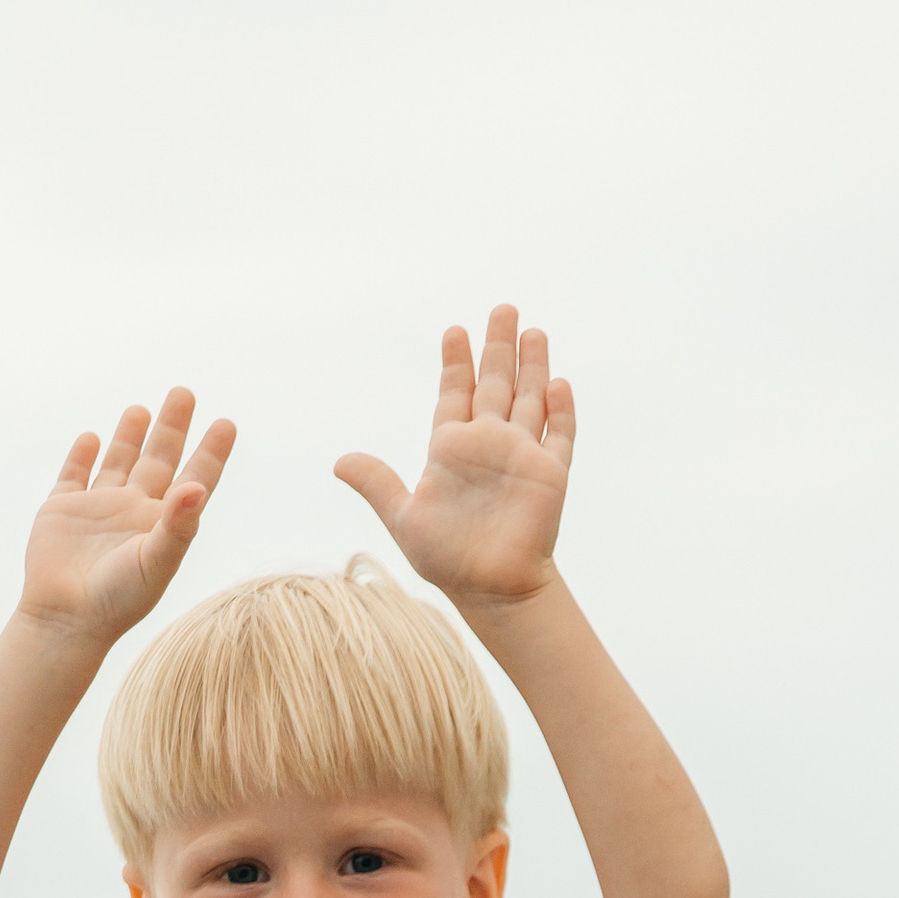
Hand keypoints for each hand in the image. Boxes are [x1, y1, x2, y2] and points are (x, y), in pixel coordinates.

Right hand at [20, 386, 235, 644]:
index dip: (211, 452)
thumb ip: (178, 525)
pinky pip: (73, 475)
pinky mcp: (61, 510)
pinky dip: (81, 455)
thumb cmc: (118, 600)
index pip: (194, 478)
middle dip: (172, 427)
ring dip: (129, 436)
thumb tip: (198, 486)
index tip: (227, 423)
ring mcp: (97, 509)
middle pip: (158, 459)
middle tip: (184, 392)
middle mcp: (133, 512)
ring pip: (118, 462)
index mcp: (162, 523)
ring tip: (141, 409)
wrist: (66, 620)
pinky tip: (91, 438)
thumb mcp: (155, 562)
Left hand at [336, 306, 572, 615]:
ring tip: (533, 331)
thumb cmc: (447, 559)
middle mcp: (488, 445)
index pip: (455, 394)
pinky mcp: (550, 475)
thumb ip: (378, 484)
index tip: (454, 330)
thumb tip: (338, 461)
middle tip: (502, 308)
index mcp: (452, 449)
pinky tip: (557, 383)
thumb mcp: (404, 518)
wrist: (490, 589)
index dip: (455, 363)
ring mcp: (521, 456)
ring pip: (530, 400)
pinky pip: (558, 436)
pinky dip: (560, 411)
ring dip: (533, 367)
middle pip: (496, 384)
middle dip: (498, 347)